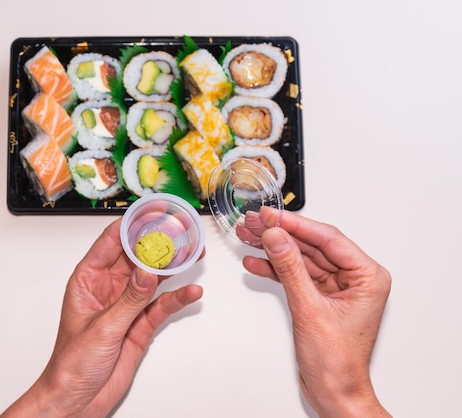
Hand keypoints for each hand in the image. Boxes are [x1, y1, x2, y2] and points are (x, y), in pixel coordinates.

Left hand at [0, 217, 202, 417]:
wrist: (77, 401)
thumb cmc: (71, 364)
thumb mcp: (101, 328)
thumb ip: (129, 299)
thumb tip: (146, 271)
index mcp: (88, 280)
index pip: (111, 242)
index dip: (131, 224)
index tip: (151, 211)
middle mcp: (108, 288)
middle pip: (136, 256)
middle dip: (158, 242)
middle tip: (181, 229)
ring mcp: (126, 305)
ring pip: (152, 278)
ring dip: (173, 266)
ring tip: (194, 253)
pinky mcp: (140, 325)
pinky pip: (161, 305)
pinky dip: (177, 298)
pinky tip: (191, 291)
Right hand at [242, 208, 391, 416]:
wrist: (333, 392)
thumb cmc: (337, 361)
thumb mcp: (309, 308)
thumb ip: (290, 268)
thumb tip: (275, 236)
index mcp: (367, 276)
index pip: (328, 238)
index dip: (296, 224)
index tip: (271, 215)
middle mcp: (355, 278)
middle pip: (312, 244)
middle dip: (280, 234)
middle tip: (253, 222)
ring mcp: (336, 287)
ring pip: (301, 257)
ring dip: (273, 248)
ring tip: (248, 236)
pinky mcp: (319, 296)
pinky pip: (296, 274)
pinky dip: (275, 268)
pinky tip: (256, 261)